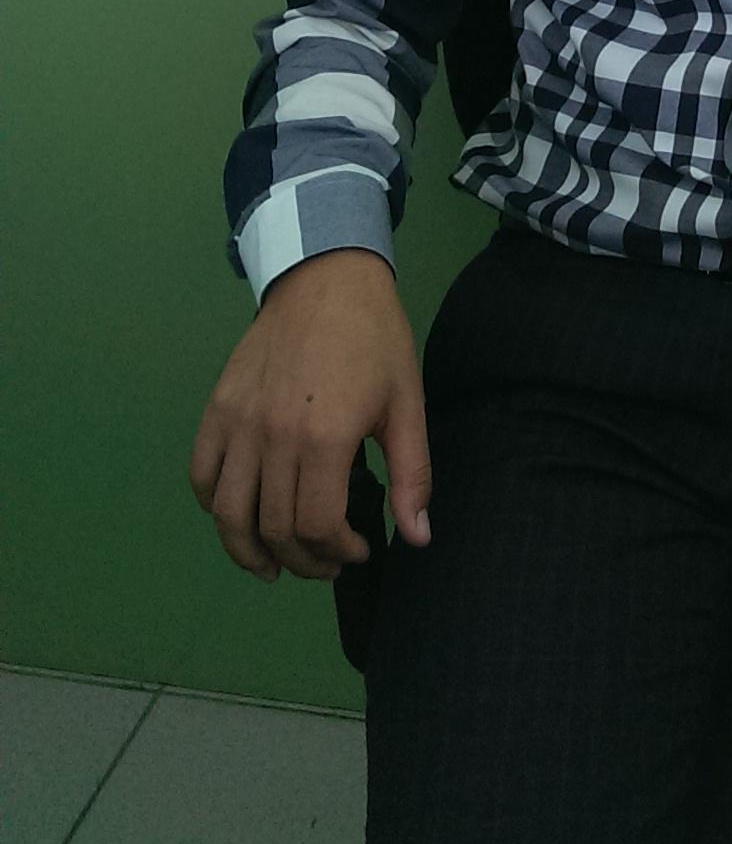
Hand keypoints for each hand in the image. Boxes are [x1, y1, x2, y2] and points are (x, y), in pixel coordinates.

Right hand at [188, 248, 433, 582]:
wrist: (326, 278)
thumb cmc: (375, 339)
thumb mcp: (407, 403)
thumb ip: (411, 475)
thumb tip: (416, 537)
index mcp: (325, 438)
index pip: (317, 527)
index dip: (338, 553)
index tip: (357, 550)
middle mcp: (273, 436)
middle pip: (274, 528)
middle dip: (303, 560)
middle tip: (325, 562)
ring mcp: (239, 422)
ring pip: (228, 513)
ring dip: (248, 551)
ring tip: (273, 565)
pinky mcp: (217, 408)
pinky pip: (202, 474)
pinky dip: (214, 506)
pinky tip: (239, 515)